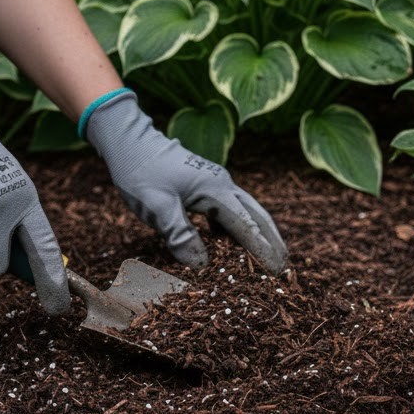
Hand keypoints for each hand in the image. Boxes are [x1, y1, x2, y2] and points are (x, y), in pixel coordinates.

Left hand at [85, 91, 287, 272]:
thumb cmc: (140, 171)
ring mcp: (215, 184)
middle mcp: (223, 185)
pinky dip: (235, 230)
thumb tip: (202, 265)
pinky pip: (228, 212)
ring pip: (245, 213)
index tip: (277, 271)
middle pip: (258, 216)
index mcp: (216, 190)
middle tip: (285, 267)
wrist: (128, 141)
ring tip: (266, 260)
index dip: (263, 250)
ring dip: (257, 235)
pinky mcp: (205, 187)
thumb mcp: (157, 207)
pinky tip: (231, 246)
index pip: (248, 225)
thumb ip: (181, 235)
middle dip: (272, 241)